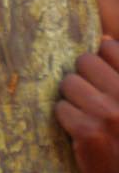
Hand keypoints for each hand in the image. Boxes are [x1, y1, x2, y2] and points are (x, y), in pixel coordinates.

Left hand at [57, 40, 118, 172]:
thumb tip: (104, 39)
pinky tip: (78, 128)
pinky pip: (61, 108)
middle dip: (84, 77)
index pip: (111, 48)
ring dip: (73, 97)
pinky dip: (66, 117)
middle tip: (91, 96)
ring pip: (69, 83)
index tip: (105, 77)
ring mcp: (108, 114)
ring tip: (85, 112)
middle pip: (84, 62)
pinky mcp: (88, 133)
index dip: (103, 61)